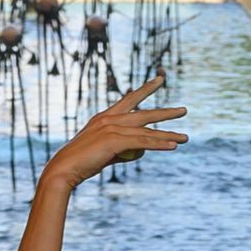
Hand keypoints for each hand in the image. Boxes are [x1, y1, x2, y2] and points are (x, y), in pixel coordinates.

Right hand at [42, 75, 187, 191]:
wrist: (64, 169)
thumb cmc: (82, 162)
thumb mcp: (106, 152)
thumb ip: (124, 149)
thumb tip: (142, 151)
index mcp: (105, 117)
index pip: (129, 99)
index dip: (145, 89)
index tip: (158, 81)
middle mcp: (110, 119)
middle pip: (144, 113)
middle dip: (166, 112)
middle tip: (184, 110)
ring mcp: (113, 129)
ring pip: (147, 131)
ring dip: (169, 135)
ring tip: (186, 138)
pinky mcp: (115, 141)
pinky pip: (143, 143)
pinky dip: (159, 145)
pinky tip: (173, 147)